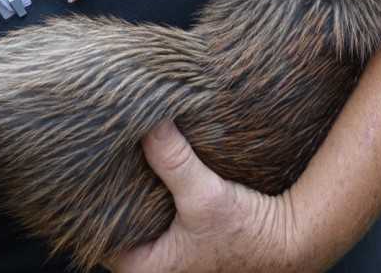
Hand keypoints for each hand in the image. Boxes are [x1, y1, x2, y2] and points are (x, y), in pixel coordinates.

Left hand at [108, 122, 304, 272]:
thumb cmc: (247, 234)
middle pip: (116, 220)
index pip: (97, 231)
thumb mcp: (206, 196)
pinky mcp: (183, 238)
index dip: (93, 197)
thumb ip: (173, 161)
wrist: (291, 241)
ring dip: (137, 185)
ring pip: (138, 214)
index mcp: (142, 269)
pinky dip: (155, 188)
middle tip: (105, 147)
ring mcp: (168, 253)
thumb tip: (148, 122)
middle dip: (113, 187)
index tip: (89, 162)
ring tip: (128, 148)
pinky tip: (156, 161)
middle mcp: (152, 266)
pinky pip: (156, 211)